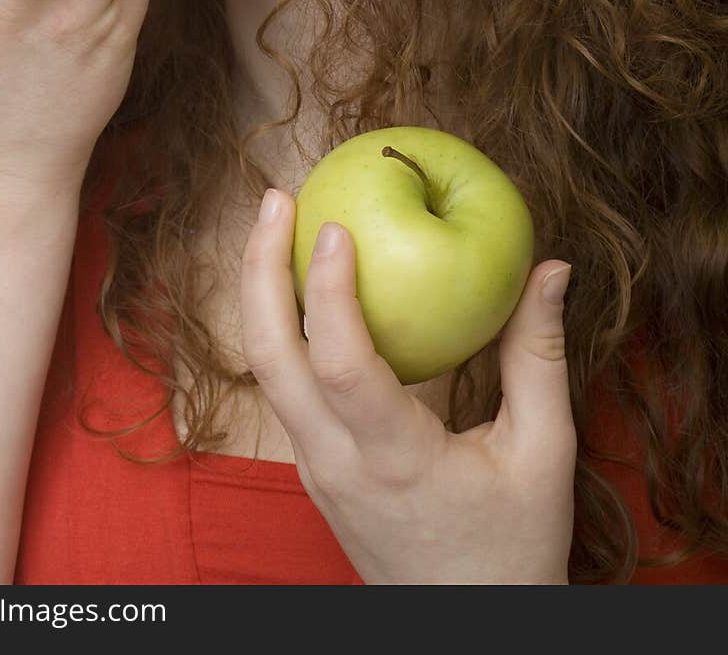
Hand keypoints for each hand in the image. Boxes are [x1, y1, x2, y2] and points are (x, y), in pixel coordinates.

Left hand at [240, 188, 575, 583]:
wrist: (463, 630)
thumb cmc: (511, 548)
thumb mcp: (544, 455)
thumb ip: (539, 358)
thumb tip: (550, 268)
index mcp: (394, 462)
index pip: (340, 367)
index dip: (328, 291)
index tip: (334, 225)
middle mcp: (336, 464)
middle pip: (268, 359)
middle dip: (259, 270)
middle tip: (277, 198)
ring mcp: (314, 469)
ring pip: (265, 370)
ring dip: (263, 292)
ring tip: (279, 221)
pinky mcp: (312, 467)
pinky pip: (283, 385)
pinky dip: (282, 323)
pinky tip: (304, 281)